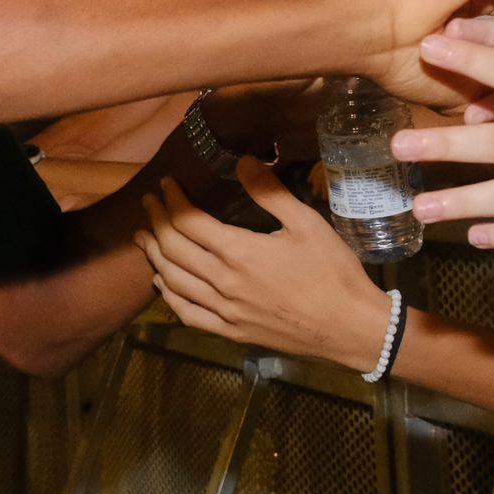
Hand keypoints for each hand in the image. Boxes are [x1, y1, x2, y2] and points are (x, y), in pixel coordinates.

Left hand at [137, 160, 390, 371]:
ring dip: (155, 256)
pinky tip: (163, 284)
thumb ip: (269, 192)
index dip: (172, 200)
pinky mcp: (231, 333)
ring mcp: (225, 311)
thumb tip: (242, 161)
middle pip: (174, 249)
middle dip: (157, 222)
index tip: (165, 185)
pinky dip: (169, 296)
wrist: (349, 327)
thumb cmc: (332, 271)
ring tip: (144, 238)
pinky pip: (188, 315)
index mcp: (239, 252)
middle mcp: (223, 282)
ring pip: (174, 281)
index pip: (189, 221)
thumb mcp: (306, 223)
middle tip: (148, 203)